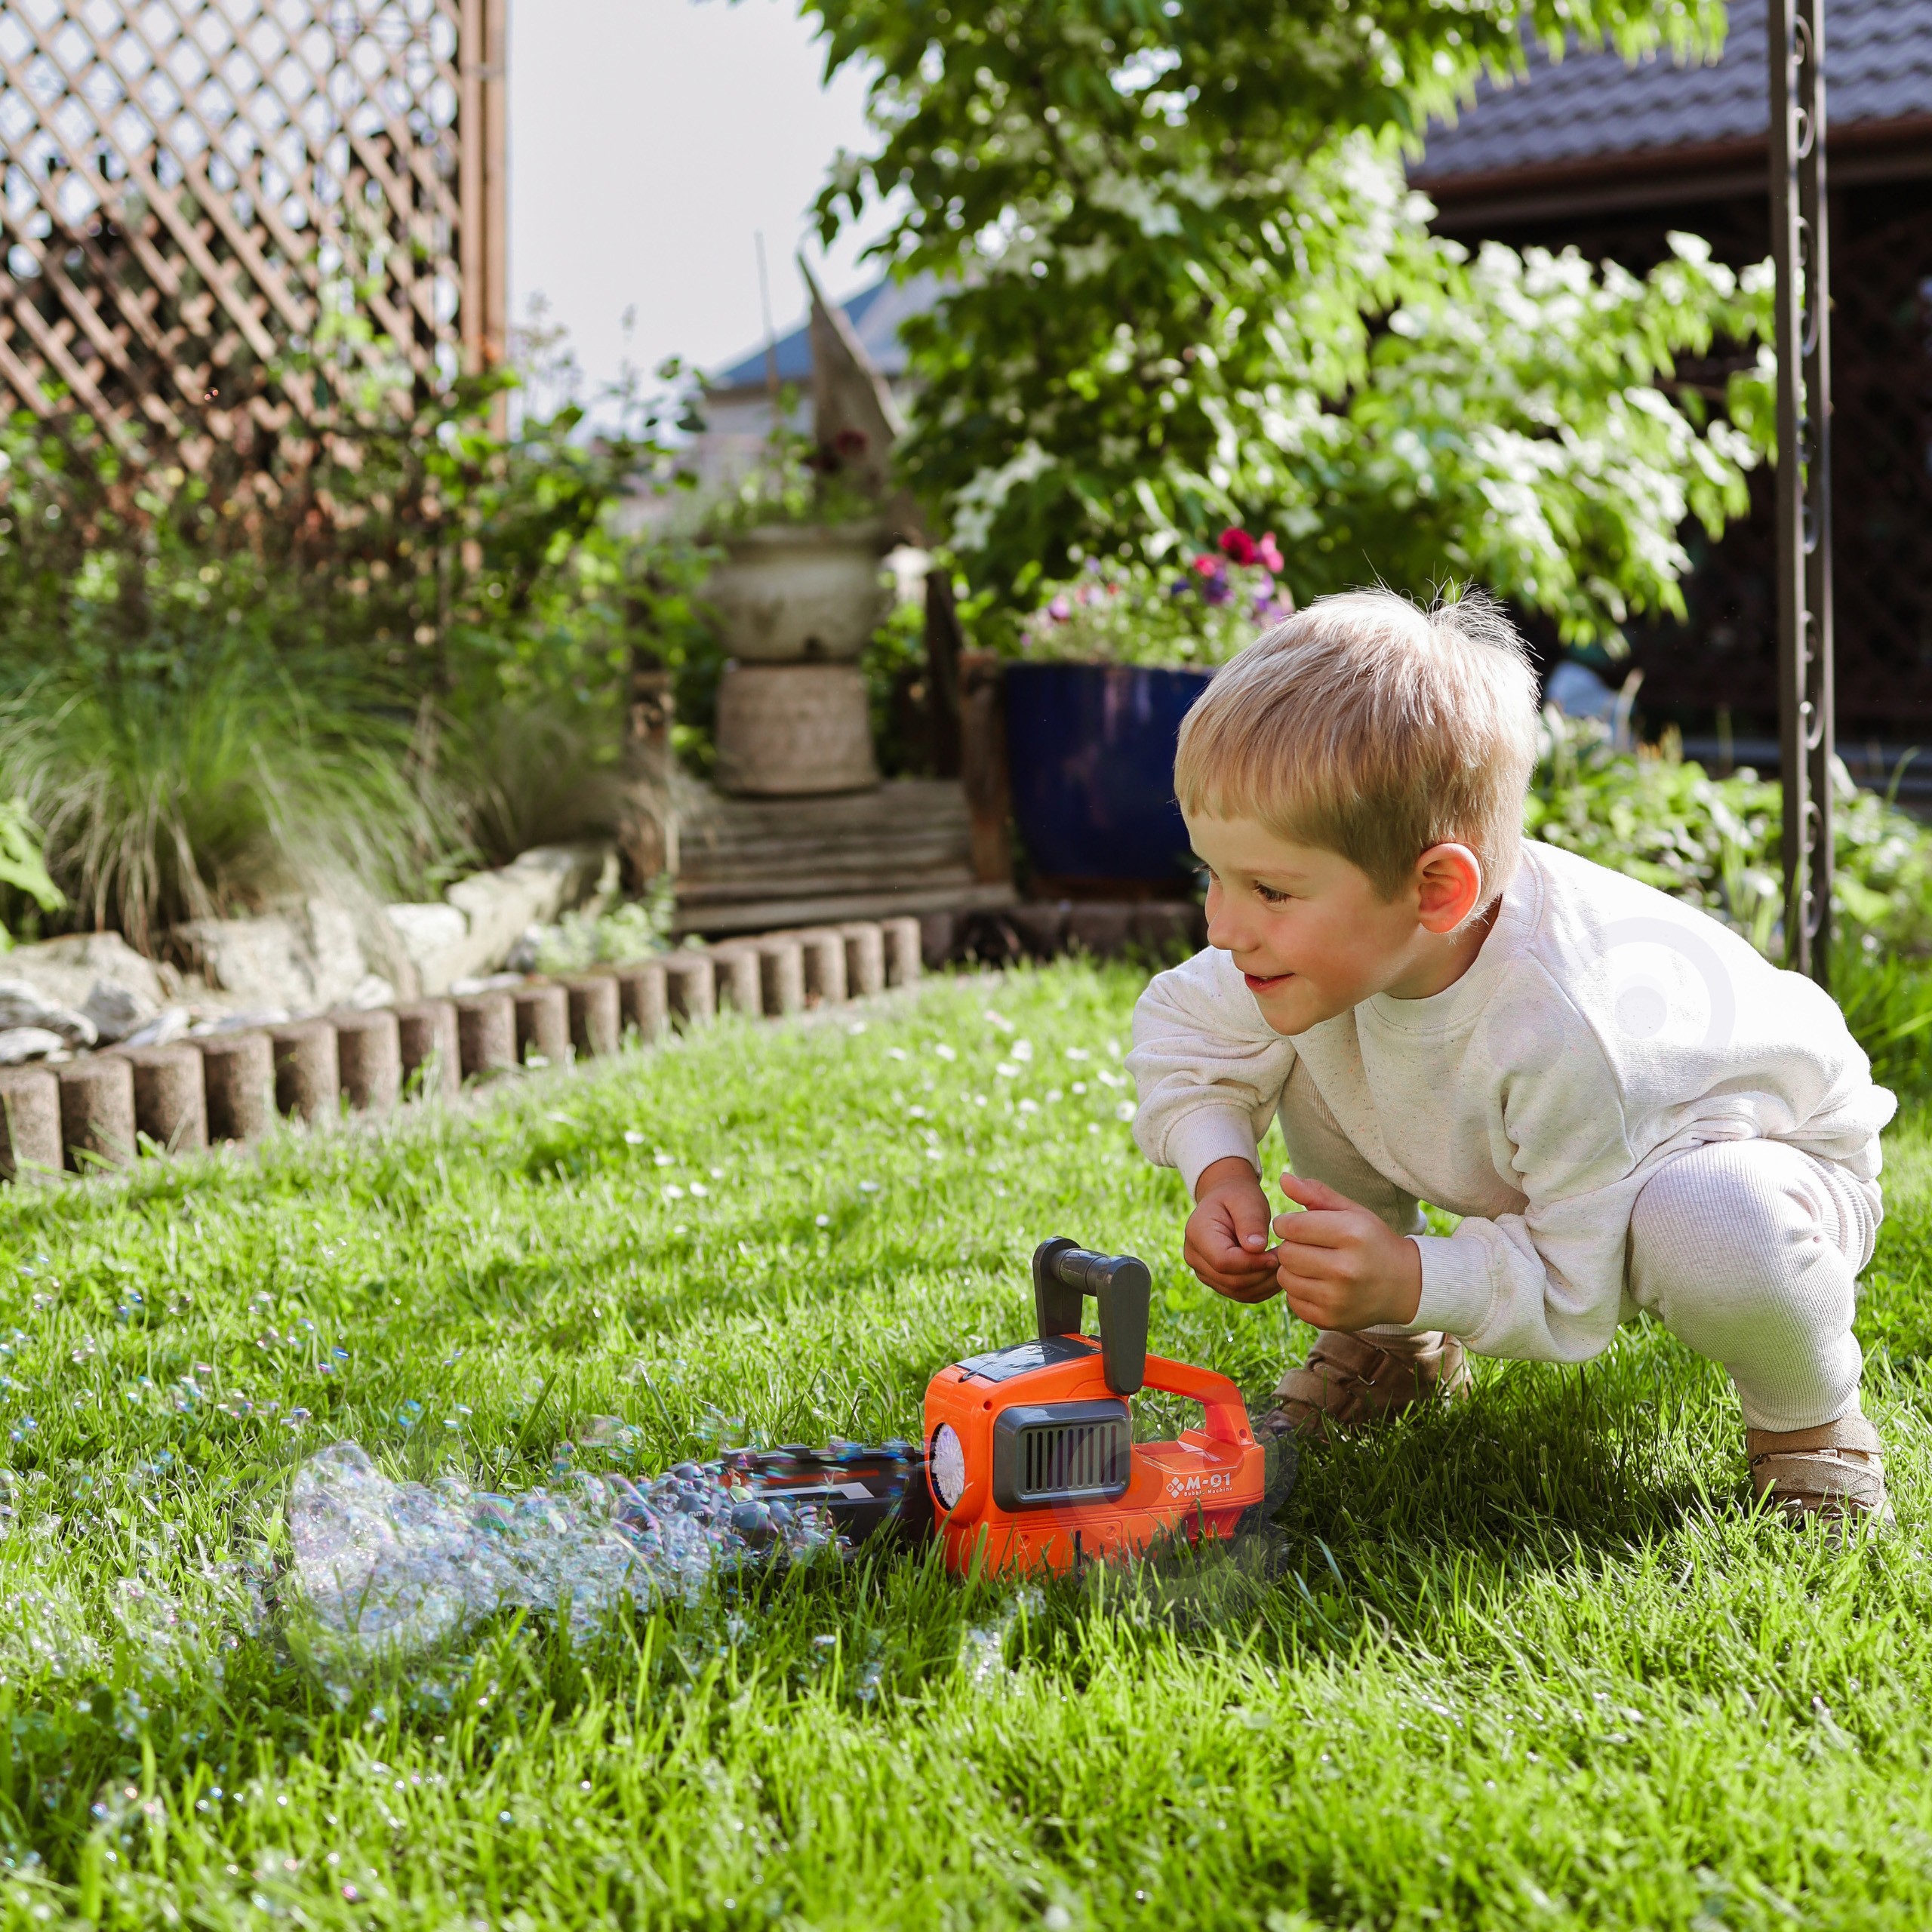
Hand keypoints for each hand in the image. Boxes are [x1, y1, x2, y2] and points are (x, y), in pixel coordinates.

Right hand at [1184, 1156, 1281, 1301]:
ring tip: (1285, 1265)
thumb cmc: (1238, 1197)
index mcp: (1197, 1233)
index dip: (1252, 1263)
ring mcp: (1205, 1272)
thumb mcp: (1246, 1200)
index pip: (1223, 1260)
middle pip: (1231, 1280)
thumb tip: (1256, 1248)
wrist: (1228, 1201)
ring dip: (1266, 1283)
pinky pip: (1243, 1294)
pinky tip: (1277, 1273)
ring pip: (1239, 1291)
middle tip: (1287, 1261)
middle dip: (1263, 1274)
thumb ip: (1250, 1222)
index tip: (1276, 1256)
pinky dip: (1264, 1288)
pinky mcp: (1219, 1282)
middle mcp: (1195, 1257)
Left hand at [1272, 1173, 1423, 1330]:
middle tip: (1308, 1246)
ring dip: (1292, 1269)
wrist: (1405, 1285)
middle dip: (1291, 1246)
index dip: (1287, 1223)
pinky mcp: (1330, 1319)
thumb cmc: (1372, 1241)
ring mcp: (1337, 1298)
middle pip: (1285, 1253)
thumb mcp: (1351, 1212)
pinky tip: (1318, 1284)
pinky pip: (1292, 1301)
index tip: (1298, 1225)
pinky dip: (1299, 1291)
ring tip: (1313, 1264)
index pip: (1291, 1226)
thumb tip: (1283, 1178)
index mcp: (1351, 1234)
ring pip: (1284, 1277)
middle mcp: (1345, 1269)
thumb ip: (1316, 1194)